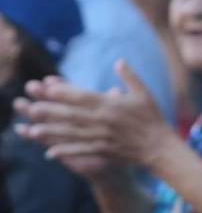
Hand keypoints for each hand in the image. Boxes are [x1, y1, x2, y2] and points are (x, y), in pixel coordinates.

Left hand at [14, 62, 174, 171]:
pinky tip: (50, 151)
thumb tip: (119, 61)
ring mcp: (103, 137)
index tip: (47, 88)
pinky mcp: (104, 151)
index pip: (82, 97)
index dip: (64, 92)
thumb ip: (130, 76)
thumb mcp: (145, 93)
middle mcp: (104, 121)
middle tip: (30, 108)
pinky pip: (81, 150)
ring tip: (33, 130)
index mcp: (112, 105)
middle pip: (72, 115)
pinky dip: (66, 151)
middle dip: (50, 111)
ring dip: (52, 132)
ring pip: (72, 133)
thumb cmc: (153, 118)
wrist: (160, 147)